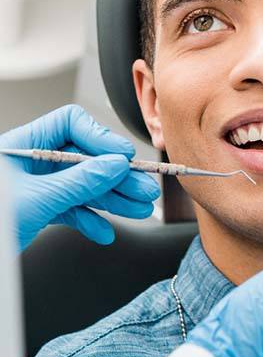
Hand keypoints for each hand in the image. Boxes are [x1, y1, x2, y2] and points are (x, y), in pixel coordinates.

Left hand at [0, 104, 160, 250]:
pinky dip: (90, 220)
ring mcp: (38, 186)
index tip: (123, 157)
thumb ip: (79, 181)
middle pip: (86, 158)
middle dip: (116, 176)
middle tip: (142, 188)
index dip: (100, 138)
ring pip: (84, 185)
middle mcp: (33, 162)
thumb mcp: (36, 199)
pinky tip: (104, 231)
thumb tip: (115, 165)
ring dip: (112, 199)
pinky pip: (72, 209)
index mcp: (25, 145)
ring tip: (137, 208)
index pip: (72, 125)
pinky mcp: (40, 208)